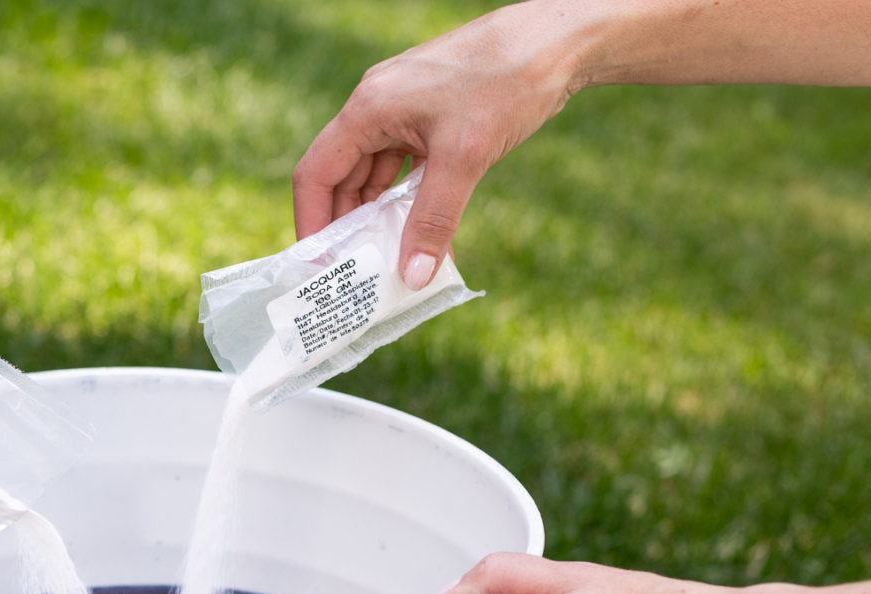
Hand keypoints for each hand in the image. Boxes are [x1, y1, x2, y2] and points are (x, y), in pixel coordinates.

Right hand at [291, 4, 580, 288]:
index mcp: (368, 109)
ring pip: (378, 176)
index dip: (312, 223)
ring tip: (389, 263)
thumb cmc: (506, 82)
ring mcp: (405, 112)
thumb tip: (412, 276)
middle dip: (348, 228)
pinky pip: (408, 169)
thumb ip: (434, 220)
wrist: (558, 40)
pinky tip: (426, 235)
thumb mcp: (465, 157)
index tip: (319, 267)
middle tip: (356, 276)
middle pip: (344, 178)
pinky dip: (413, 203)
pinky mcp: (432, 118)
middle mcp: (377, 108)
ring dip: (382, 219)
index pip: (316, 174)